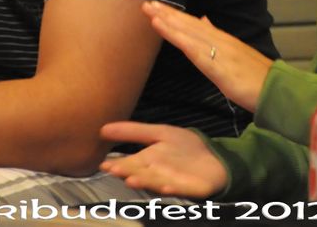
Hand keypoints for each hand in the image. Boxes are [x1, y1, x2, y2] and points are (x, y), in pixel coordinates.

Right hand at [100, 122, 228, 197]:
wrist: (213, 156)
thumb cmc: (184, 147)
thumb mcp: (159, 133)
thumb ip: (133, 131)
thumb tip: (103, 128)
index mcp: (147, 161)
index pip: (129, 163)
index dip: (117, 164)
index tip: (104, 164)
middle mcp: (156, 174)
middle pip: (140, 173)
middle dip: (128, 173)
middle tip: (114, 171)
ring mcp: (172, 182)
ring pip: (155, 182)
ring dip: (144, 182)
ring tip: (132, 180)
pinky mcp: (190, 189)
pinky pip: (180, 189)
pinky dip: (172, 188)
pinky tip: (165, 186)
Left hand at [142, 0, 271, 111]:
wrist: (279, 93)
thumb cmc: (260, 81)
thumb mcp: (239, 57)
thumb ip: (220, 40)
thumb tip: (205, 21)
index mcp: (226, 41)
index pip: (196, 25)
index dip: (176, 16)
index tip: (158, 7)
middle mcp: (221, 41)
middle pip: (189, 24)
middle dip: (167, 13)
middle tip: (146, 2)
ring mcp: (219, 51)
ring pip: (188, 32)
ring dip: (167, 20)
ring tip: (148, 10)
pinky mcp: (217, 66)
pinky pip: (191, 49)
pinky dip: (174, 36)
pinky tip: (161, 28)